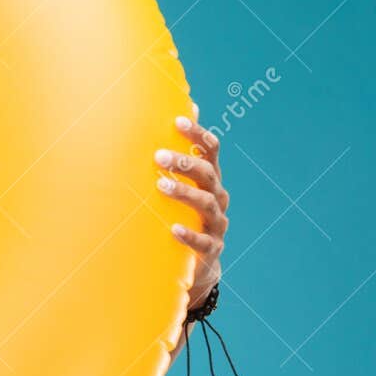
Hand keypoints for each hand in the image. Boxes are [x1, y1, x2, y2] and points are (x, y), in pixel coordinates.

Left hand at [154, 109, 227, 310]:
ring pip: (205, 204)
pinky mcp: (212, 250)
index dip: (198, 135)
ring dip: (184, 193)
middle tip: (158, 155)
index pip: (210, 151)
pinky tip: (173, 230)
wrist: (198, 265)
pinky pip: (203, 241)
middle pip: (208, 174)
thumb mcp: (184, 188)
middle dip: (185, 163)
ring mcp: (217, 224)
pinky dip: (189, 235)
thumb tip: (182, 109)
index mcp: (211, 180)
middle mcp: (217, 198)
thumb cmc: (186, 216)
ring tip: (160, 186)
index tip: (178, 121)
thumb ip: (180, 157)